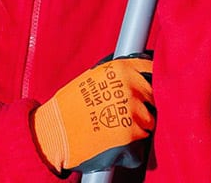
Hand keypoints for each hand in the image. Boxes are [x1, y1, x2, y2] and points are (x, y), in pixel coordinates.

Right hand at [31, 55, 154, 173]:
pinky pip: (143, 137)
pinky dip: (133, 140)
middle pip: (153, 95)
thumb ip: (117, 74)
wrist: (57, 129)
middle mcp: (130, 87)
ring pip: (149, 119)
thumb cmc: (71, 103)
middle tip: (128, 109)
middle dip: (145, 103)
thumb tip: (138, 71)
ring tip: (118, 124)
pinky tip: (116, 136)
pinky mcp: (130, 133)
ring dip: (140, 123)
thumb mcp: (94, 76)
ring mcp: (131, 111)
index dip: (150, 78)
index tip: (148, 83)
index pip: (149, 69)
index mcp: (121, 69)